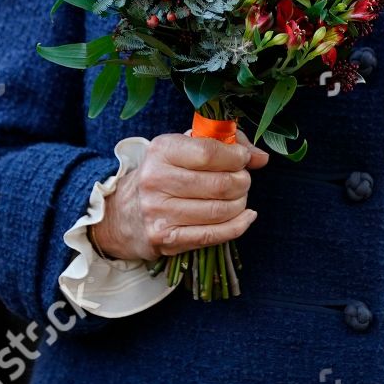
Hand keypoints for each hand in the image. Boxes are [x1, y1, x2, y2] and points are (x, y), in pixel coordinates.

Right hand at [90, 128, 269, 260]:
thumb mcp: (182, 149)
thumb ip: (223, 145)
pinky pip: (214, 235)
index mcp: (160, 151)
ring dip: (241, 203)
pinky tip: (246, 216)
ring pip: (221, 210)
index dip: (236, 156)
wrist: (122, 213)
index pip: (209, 153)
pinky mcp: (166, 238)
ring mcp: (159, 213)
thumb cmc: (161, 174)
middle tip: (243, 180)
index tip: (245, 158)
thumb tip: (261, 157)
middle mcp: (156, 181)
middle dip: (243, 181)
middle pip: (220, 184)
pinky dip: (238, 225)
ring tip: (239, 197)